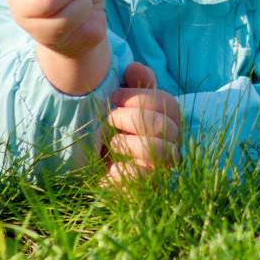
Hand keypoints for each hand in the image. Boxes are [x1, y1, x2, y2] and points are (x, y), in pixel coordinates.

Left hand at [103, 61, 183, 183]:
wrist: (89, 169)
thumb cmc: (106, 131)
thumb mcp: (115, 104)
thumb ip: (129, 83)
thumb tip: (133, 68)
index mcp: (166, 120)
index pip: (166, 103)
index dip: (139, 98)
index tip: (113, 98)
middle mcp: (171, 144)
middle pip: (165, 125)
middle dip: (133, 118)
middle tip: (109, 120)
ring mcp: (162, 169)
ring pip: (163, 152)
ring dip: (131, 143)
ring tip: (112, 143)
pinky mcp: (147, 191)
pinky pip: (144, 179)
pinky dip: (124, 170)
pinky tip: (111, 167)